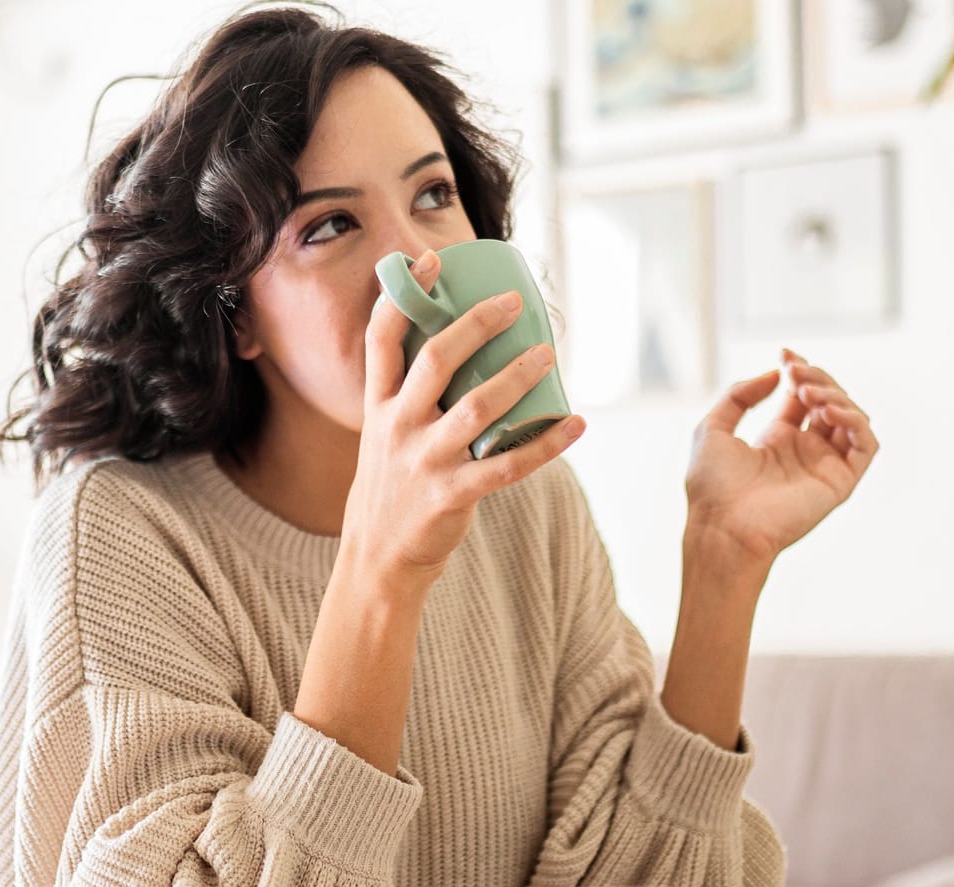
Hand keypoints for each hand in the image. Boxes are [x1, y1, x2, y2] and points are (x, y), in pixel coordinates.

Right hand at [346, 249, 586, 592]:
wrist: (378, 557)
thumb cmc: (393, 485)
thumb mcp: (385, 434)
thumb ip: (413, 397)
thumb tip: (462, 346)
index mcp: (379, 407)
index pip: (381, 340)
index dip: (405, 297)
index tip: (431, 262)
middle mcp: (398, 427)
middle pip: (435, 361)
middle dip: (475, 325)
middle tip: (513, 303)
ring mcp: (424, 462)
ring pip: (476, 408)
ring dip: (516, 376)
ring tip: (547, 354)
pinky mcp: (452, 496)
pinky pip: (507, 467)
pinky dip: (546, 444)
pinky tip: (574, 424)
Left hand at [683, 349, 877, 570]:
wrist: (722, 527)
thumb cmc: (711, 486)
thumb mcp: (713, 427)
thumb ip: (740, 395)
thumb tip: (774, 374)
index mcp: (777, 440)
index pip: (802, 396)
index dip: (799, 370)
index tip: (786, 354)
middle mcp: (805, 451)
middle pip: (829, 401)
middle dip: (816, 378)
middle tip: (795, 371)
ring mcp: (824, 466)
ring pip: (852, 419)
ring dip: (835, 395)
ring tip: (808, 391)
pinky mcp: (840, 483)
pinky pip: (866, 446)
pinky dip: (855, 421)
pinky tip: (827, 411)